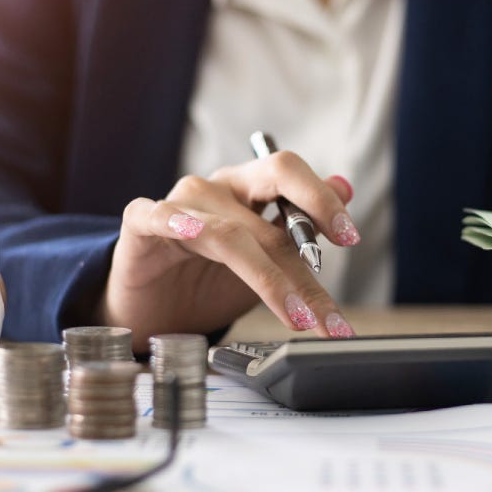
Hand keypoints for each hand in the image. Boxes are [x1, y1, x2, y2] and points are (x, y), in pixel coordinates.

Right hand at [96, 151, 360, 348]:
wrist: (151, 312)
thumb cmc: (207, 282)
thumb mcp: (264, 262)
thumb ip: (301, 230)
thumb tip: (346, 186)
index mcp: (250, 187)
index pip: (291, 174)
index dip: (323, 199)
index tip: (351, 238)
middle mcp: (218, 187)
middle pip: (270, 182)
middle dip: (309, 232)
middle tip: (335, 269)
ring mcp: (178, 203)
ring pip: (229, 229)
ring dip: (269, 276)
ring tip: (299, 317)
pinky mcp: (140, 225)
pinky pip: (157, 216)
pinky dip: (176, 222)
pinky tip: (194, 235)